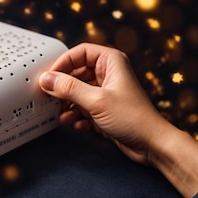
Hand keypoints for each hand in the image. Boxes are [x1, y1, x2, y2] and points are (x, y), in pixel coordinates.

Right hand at [39, 43, 197, 197]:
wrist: (151, 145)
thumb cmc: (133, 118)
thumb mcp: (96, 101)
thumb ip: (68, 88)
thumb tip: (46, 79)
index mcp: (110, 62)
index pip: (79, 53)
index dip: (62, 63)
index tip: (49, 77)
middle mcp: (107, 75)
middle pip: (75, 74)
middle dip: (63, 89)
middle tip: (52, 99)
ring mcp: (104, 93)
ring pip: (76, 93)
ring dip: (68, 106)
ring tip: (66, 116)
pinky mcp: (102, 110)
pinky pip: (81, 109)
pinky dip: (77, 117)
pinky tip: (79, 125)